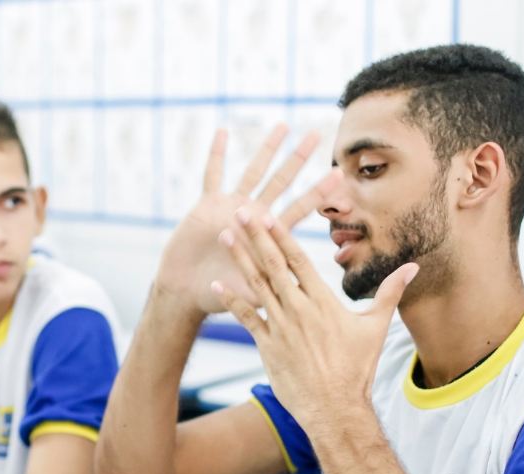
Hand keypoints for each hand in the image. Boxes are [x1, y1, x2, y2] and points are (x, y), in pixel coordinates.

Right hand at [156, 124, 324, 314]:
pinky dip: (218, 154)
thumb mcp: (253, 294)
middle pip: (282, 181)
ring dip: (268, 149)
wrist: (186, 290)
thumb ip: (274, 287)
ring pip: (254, 171)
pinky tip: (223, 132)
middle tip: (316, 135)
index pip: (299, 209)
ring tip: (283, 126)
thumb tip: (304, 291)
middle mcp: (254, 215)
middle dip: (298, 159)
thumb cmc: (220, 296)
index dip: (318, 192)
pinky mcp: (208, 204)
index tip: (337, 174)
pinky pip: (213, 174)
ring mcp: (231, 206)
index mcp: (268, 235)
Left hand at [211, 190, 417, 433]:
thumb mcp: (376, 327)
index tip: (267, 215)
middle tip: (240, 211)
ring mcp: (280, 327)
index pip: (298, 260)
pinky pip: (245, 318)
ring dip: (239, 259)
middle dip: (255, 237)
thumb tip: (414, 266)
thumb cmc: (357, 369)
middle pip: (273, 265)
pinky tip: (215, 283)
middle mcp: (298, 310)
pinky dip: (230, 300)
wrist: (334, 408)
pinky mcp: (267, 346)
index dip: (281, 236)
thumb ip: (390, 293)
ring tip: (225, 236)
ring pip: (256, 285)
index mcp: (322, 301)